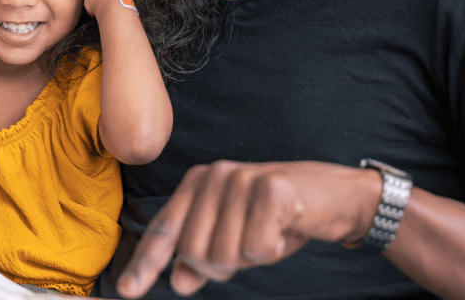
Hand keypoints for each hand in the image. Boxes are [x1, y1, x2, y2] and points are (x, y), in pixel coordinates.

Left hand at [116, 160, 381, 297]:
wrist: (337, 195)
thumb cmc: (281, 217)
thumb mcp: (236, 237)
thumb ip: (204, 255)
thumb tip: (178, 280)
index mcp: (198, 183)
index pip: (165, 229)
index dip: (146, 263)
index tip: (127, 291)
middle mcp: (214, 176)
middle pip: (194, 252)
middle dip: (222, 266)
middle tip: (251, 245)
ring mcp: (241, 179)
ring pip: (224, 254)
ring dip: (250, 258)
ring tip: (270, 233)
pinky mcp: (271, 188)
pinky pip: (256, 248)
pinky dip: (274, 250)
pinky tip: (286, 229)